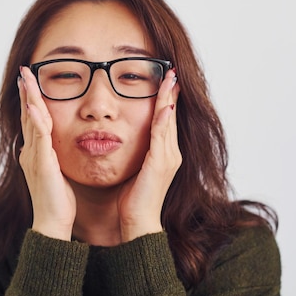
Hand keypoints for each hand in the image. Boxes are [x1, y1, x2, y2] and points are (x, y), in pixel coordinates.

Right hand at [18, 66, 75, 240]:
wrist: (52, 223)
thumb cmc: (57, 201)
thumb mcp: (56, 172)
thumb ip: (53, 157)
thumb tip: (54, 146)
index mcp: (36, 152)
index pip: (33, 120)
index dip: (31, 99)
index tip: (31, 80)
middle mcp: (31, 151)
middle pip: (28, 115)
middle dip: (26, 92)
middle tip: (25, 71)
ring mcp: (35, 157)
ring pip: (31, 121)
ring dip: (29, 99)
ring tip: (27, 80)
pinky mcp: (42, 164)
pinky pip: (39, 138)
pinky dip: (36, 121)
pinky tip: (34, 107)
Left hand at [117, 69, 181, 241]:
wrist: (137, 223)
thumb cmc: (132, 200)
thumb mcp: (134, 170)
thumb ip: (135, 154)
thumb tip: (123, 140)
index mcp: (164, 155)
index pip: (165, 121)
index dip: (166, 100)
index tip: (165, 81)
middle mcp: (171, 154)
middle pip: (171, 116)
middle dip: (171, 93)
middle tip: (171, 72)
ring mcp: (168, 159)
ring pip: (168, 122)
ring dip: (169, 99)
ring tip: (170, 79)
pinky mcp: (160, 164)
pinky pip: (162, 136)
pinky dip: (163, 118)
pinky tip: (163, 105)